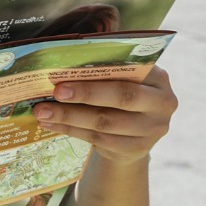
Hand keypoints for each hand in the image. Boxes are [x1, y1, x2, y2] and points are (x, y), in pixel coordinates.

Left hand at [30, 64, 176, 165]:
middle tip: (54, 94)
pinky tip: (51, 124)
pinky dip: (71, 130)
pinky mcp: (137, 150)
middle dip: (84, 95)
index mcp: (159, 78)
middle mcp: (162, 104)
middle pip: (121, 98)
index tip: (65, 77)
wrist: (135, 132)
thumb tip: (65, 55)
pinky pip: (98, 140)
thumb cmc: (121, 93)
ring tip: (42, 111)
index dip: (97, 77)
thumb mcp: (122, 76)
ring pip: (105, 123)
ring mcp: (152, 130)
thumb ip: (104, 65)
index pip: (129, 73)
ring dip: (69, 117)